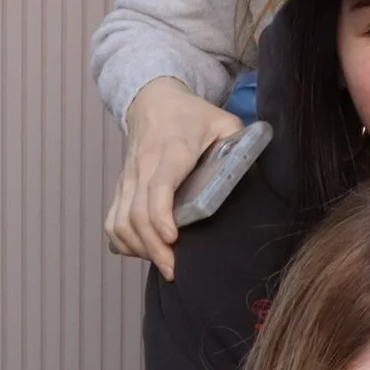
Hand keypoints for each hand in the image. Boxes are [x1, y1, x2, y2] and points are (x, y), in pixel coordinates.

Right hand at [105, 79, 244, 280]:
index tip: (173, 239)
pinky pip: (112, 221)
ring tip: (162, 263)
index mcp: (172, 150)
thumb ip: (240, 144)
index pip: (158, 187)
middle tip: (174, 269)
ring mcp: (128, 178)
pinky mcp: (121, 186)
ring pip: (120, 221)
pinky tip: (142, 250)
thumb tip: (257, 174)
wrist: (153, 100)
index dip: (161, 216)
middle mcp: (144, 166)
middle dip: (153, 247)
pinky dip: (122, 241)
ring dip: (138, 247)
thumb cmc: (192, 115)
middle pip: (136, 214)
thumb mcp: (224, 121)